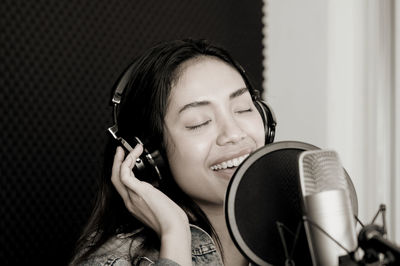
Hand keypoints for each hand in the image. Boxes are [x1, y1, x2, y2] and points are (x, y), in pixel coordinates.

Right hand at [111, 145, 191, 264]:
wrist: (173, 229)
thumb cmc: (171, 221)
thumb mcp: (159, 207)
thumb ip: (153, 198)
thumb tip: (156, 191)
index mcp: (134, 205)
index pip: (122, 186)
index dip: (122, 171)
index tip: (127, 161)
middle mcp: (130, 201)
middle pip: (115, 179)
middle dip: (116, 163)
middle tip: (120, 150)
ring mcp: (132, 197)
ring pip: (118, 174)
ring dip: (123, 159)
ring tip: (131, 148)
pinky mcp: (138, 192)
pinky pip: (125, 174)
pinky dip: (128, 161)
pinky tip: (135, 153)